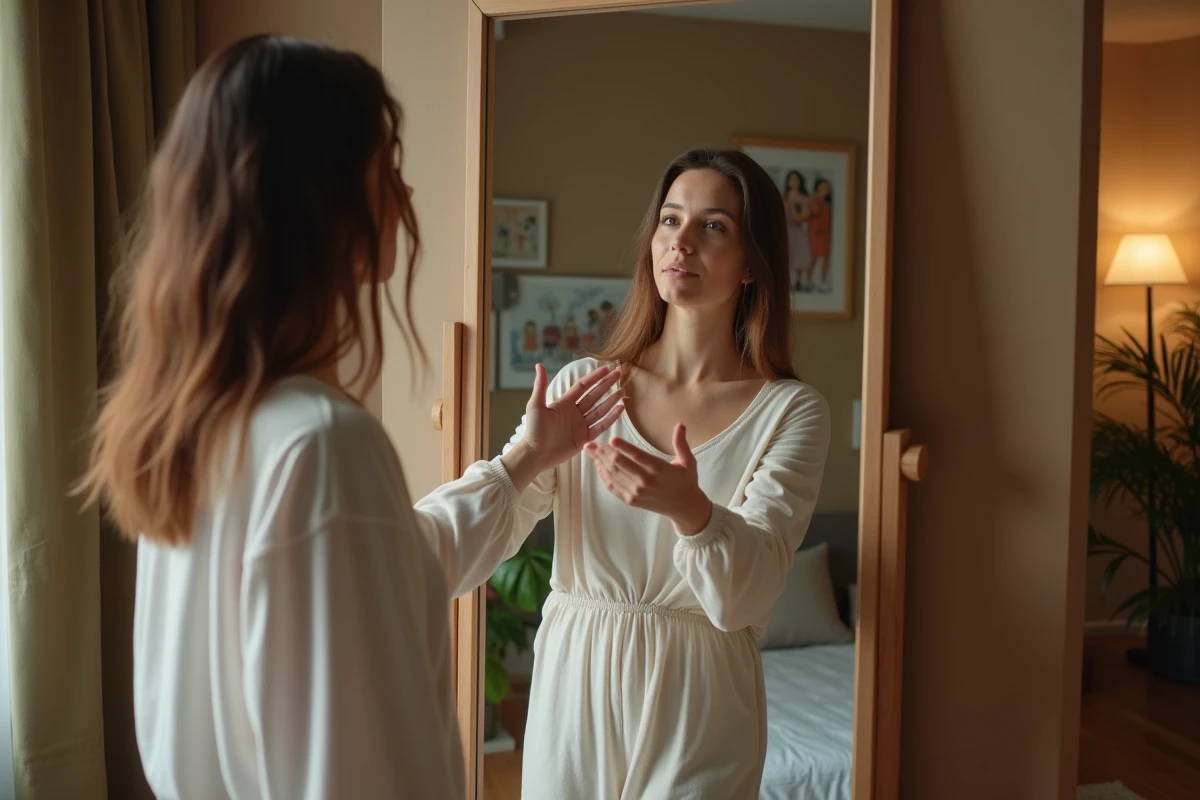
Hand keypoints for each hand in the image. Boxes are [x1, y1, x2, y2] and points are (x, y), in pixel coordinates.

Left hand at [512, 363, 624, 474]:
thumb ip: (541, 385)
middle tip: (620, 374)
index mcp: (565, 403)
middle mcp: (575, 412)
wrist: (535, 454)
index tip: (607, 369)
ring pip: (600, 410)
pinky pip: (600, 426)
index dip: (595, 377)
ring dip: (611, 400)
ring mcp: (581, 425)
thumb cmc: (533, 430)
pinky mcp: (585, 438)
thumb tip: (540, 365)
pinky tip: (620, 409)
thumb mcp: (536, 405)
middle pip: (594, 395)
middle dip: (607, 385)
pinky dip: (611, 418)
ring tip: (623, 391)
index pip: (583, 386)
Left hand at [584, 424, 712, 534]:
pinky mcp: (631, 500)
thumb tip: (680, 424)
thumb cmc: (686, 481)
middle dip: (603, 453)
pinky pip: (613, 487)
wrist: (684, 507)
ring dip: (599, 462)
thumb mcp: (688, 461)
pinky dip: (603, 476)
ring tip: (590, 451)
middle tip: (590, 443)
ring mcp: (637, 492)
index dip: (624, 448)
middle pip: (620, 465)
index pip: (639, 456)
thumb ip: (681, 443)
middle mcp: (646, 481)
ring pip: (614, 475)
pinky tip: (597, 466)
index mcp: (660, 469)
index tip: (611, 439)